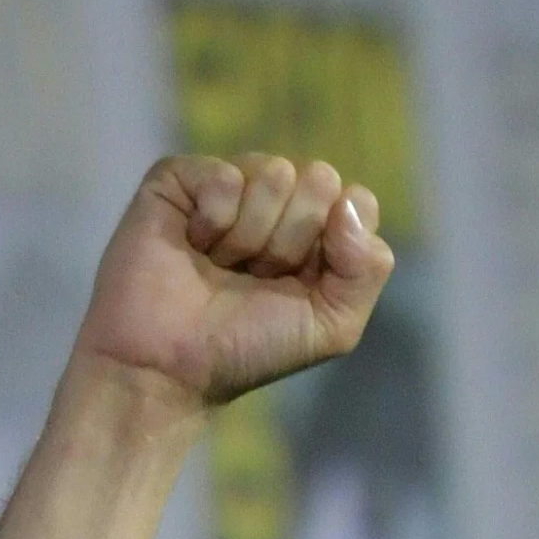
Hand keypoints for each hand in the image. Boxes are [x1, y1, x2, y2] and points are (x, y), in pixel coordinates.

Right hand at [75, 153, 394, 413]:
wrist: (172, 364)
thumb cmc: (250, 348)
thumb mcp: (333, 326)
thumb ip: (366, 269)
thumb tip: (349, 201)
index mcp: (320, 234)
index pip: (358, 200)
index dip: (337, 245)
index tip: (302, 284)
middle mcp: (279, 202)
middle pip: (321, 180)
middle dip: (292, 243)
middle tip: (255, 278)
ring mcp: (231, 184)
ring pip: (275, 173)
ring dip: (251, 237)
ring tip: (221, 267)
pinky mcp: (183, 176)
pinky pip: (226, 175)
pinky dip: (214, 222)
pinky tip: (193, 246)